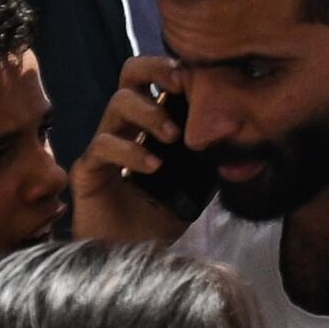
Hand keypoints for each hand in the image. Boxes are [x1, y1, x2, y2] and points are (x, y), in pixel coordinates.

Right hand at [70, 53, 200, 244]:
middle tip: (180, 84)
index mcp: (152, 121)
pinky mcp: (87, 171)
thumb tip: (242, 128)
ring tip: (173, 136)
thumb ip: (212, 151)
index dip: (178, 69)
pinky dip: (131, 151)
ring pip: (117, 103)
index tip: (202, 75)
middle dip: (156, 69)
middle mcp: (126, 126)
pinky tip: (153, 166)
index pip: (158, 77)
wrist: (133, 259)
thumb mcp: (198, 179)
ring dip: (150, 113)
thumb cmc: (164, 216)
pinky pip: (103, 146)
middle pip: (130, 73)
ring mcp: (103, 145)